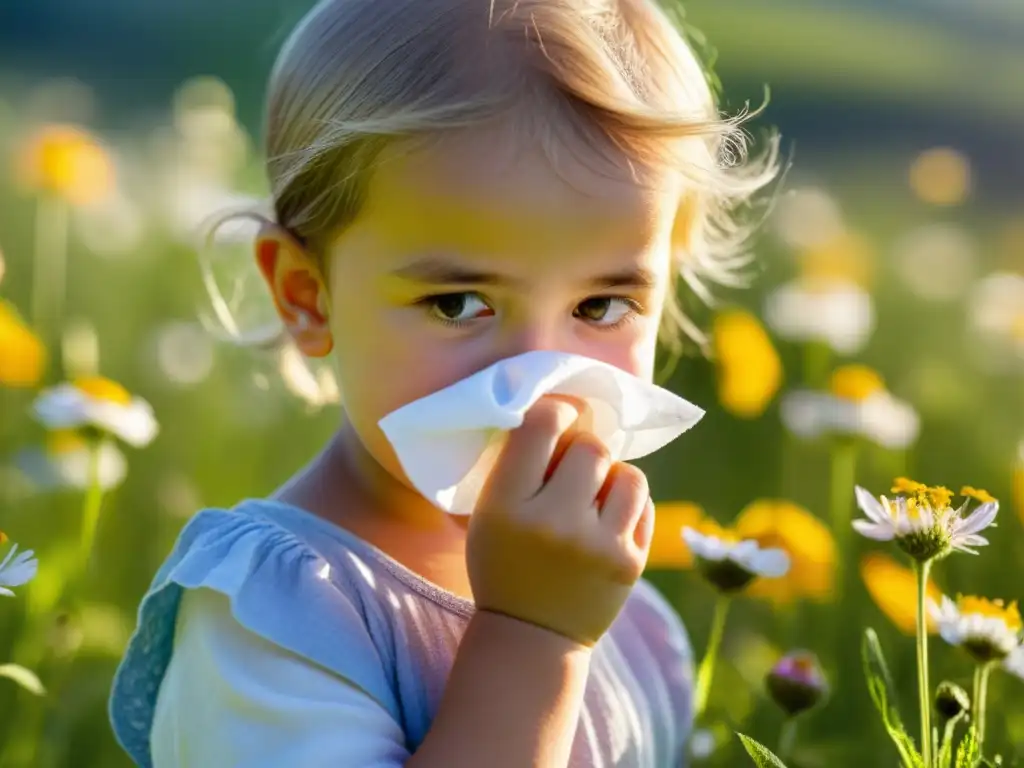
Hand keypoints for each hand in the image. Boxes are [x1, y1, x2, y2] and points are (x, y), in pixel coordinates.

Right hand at [466, 395, 653, 646]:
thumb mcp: (489, 512)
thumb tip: (565, 407)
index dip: (557, 411)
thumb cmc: (506, 560)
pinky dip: (627, 506)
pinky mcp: (629, 563)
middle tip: (573, 470)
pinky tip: (606, 522)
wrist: (533, 635)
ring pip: (627, 474)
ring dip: (612, 478)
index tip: (560, 417)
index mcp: (505, 506)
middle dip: (584, 452)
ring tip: (594, 497)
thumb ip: (518, 463)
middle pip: (591, 447)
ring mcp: (596, 546)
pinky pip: (643, 504)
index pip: (541, 425)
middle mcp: (552, 523)